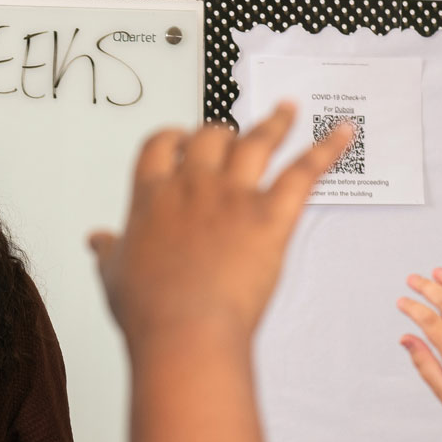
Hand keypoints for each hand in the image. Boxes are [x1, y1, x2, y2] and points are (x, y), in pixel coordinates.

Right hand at [89, 102, 353, 353]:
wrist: (184, 331)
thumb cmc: (148, 310)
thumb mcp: (114, 276)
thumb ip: (108, 251)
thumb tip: (97, 239)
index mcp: (152, 196)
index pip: (161, 146)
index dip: (174, 138)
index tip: (182, 140)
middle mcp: (193, 186)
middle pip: (211, 137)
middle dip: (222, 132)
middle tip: (232, 135)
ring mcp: (233, 197)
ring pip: (257, 142)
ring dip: (275, 123)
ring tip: (287, 110)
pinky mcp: (270, 216)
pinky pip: (304, 173)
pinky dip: (327, 150)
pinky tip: (344, 134)